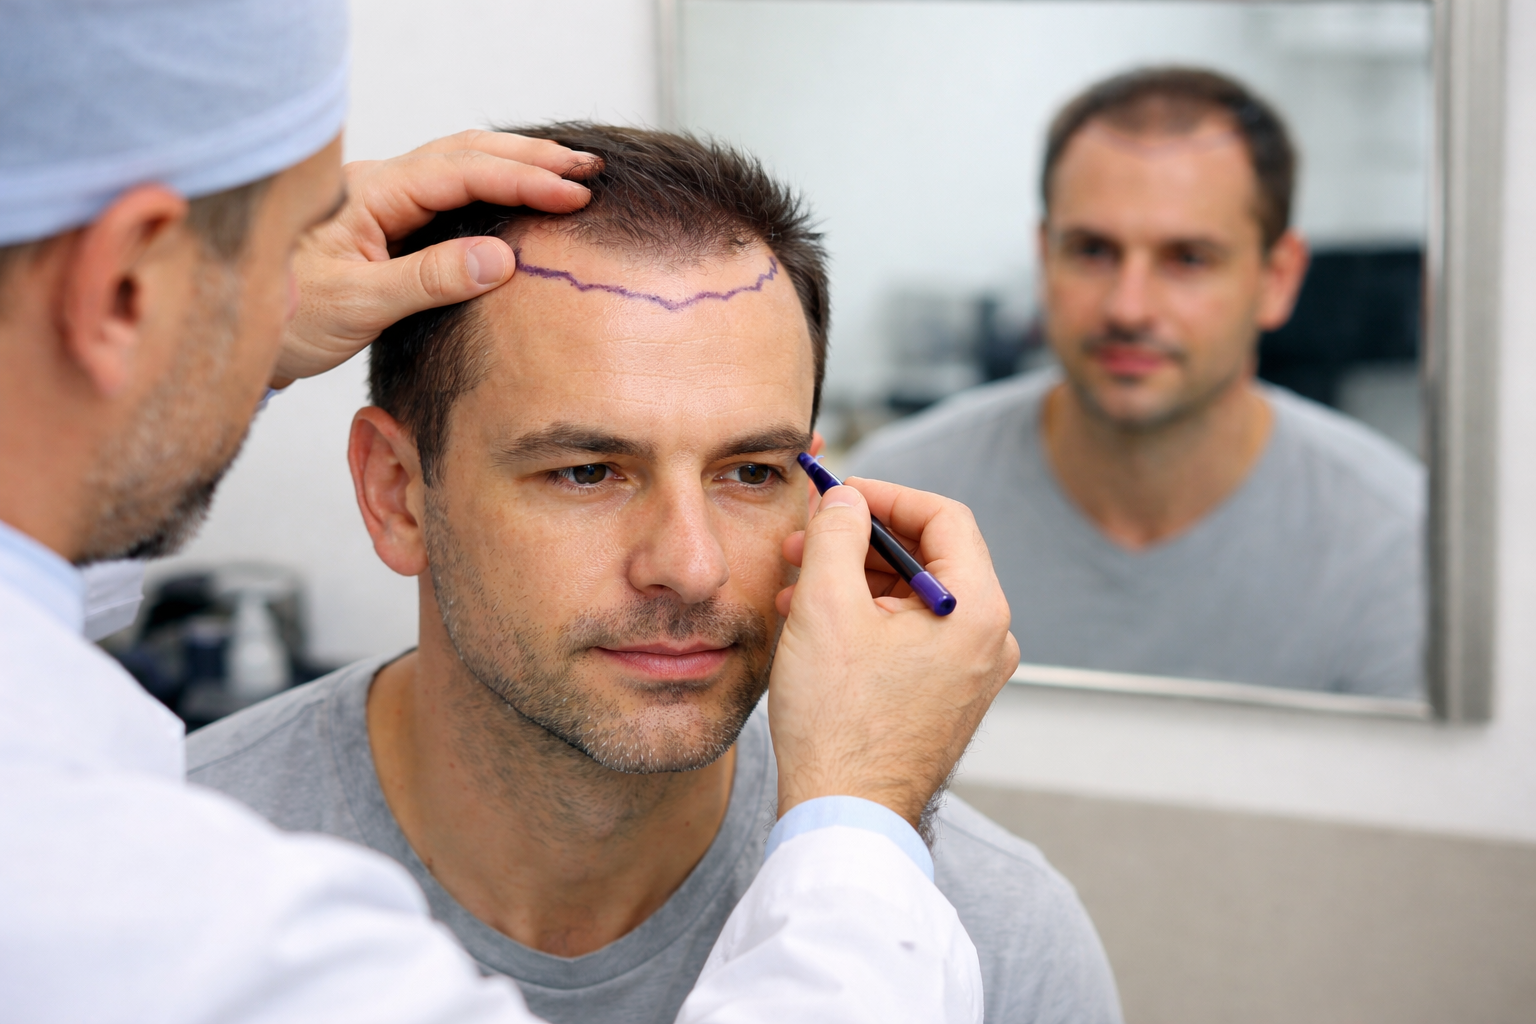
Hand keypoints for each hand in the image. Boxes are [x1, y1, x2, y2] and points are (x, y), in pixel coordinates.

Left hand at [273, 130, 599, 383]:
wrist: (237, 335)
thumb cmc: (284, 318)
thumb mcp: (358, 305)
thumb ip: (430, 279)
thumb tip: (502, 259)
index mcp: (372, 194)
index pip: (463, 173)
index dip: (523, 181)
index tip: (573, 194)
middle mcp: (379, 188)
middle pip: (468, 153)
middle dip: (531, 160)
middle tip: (589, 170)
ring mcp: (384, 204)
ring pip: (461, 166)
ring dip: (516, 168)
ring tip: (568, 176)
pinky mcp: (389, 228)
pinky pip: (451, 194)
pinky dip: (494, 188)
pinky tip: (520, 198)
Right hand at [768, 479, 1018, 828]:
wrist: (846, 816)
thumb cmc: (839, 723)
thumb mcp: (826, 606)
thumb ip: (838, 533)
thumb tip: (845, 498)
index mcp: (976, 610)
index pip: (943, 516)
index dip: (885, 494)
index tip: (837, 493)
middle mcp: (988, 639)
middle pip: (929, 555)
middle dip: (861, 539)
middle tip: (805, 537)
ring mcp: (970, 672)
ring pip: (913, 596)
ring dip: (855, 578)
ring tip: (796, 582)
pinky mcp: (945, 697)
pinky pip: (910, 634)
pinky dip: (866, 617)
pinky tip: (813, 621)